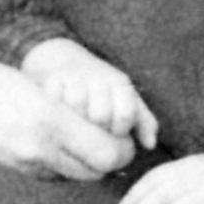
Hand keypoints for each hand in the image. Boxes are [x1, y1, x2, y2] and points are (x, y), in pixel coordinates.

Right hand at [0, 42, 134, 180]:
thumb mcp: (29, 82)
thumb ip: (65, 106)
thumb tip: (100, 122)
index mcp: (47, 120)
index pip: (109, 153)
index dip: (122, 145)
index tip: (121, 130)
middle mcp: (37, 149)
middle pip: (96, 172)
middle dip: (108, 157)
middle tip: (106, 135)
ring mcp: (20, 164)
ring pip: (73, 176)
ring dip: (84, 162)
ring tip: (80, 136)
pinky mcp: (8, 169)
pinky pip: (48, 175)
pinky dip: (60, 164)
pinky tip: (53, 143)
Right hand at [21, 38, 158, 149]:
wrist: (62, 59)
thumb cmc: (101, 88)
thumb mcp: (125, 100)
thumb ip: (143, 123)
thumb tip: (150, 145)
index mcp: (120, 84)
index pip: (124, 116)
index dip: (119, 132)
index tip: (112, 135)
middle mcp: (99, 78)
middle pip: (100, 116)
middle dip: (97, 131)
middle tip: (92, 133)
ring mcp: (75, 78)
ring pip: (77, 107)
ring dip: (76, 122)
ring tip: (75, 126)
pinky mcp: (53, 80)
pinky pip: (56, 102)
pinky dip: (58, 112)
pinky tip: (59, 117)